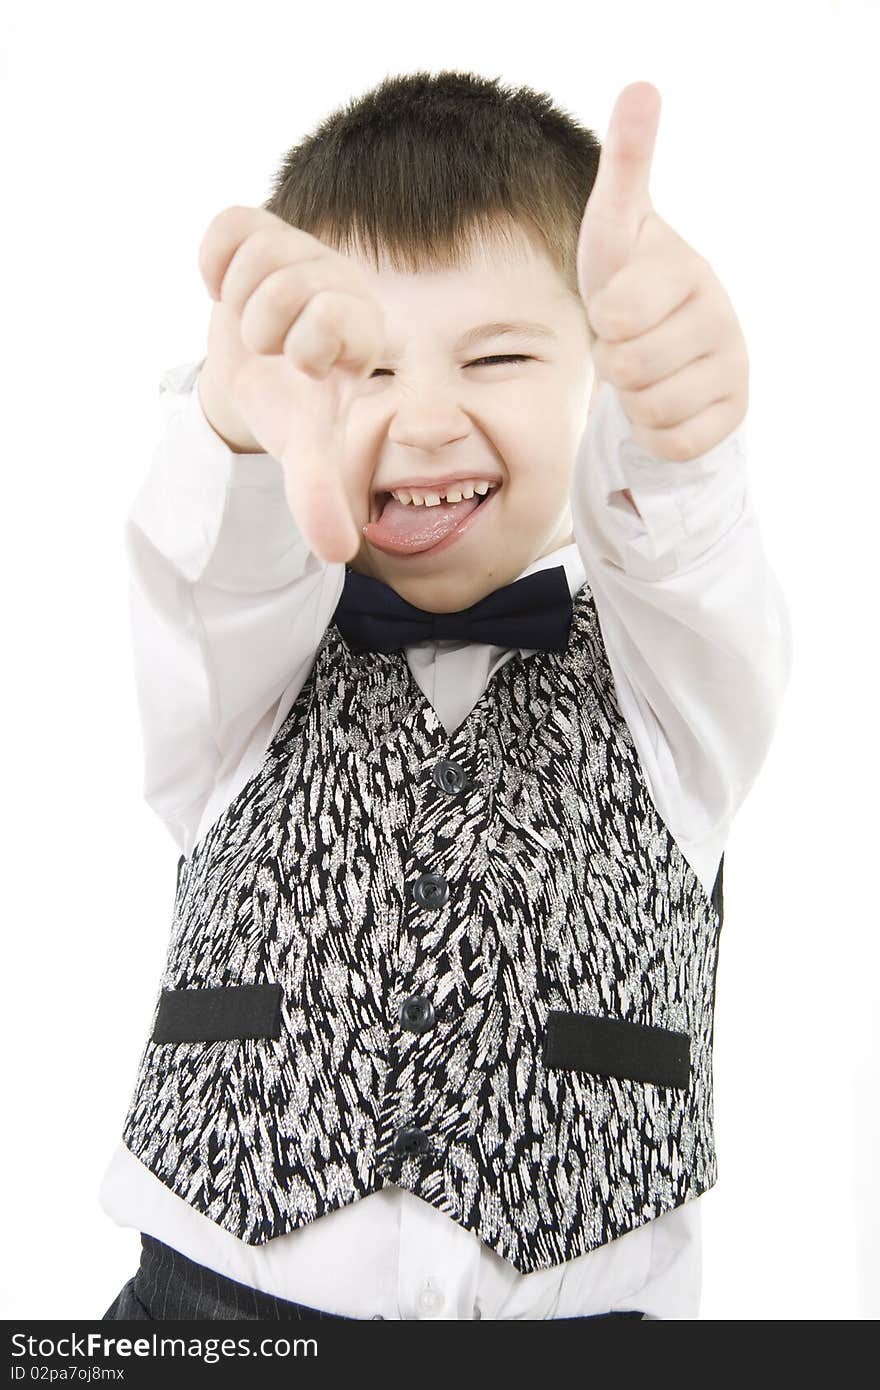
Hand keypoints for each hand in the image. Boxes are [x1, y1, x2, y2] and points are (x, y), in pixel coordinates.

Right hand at [197, 206, 384, 563]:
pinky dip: (215, 261)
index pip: (338, 315)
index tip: (301, 368)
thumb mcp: (304, 451)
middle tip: (271, 350)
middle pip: (286, 289)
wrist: (253, 373)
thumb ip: (318, 497)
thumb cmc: (289, 410)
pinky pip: (228, 226)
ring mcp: (302, 249)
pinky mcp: (261, 227)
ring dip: (239, 304)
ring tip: (256, 326)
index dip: (307, 342)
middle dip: (262, 331)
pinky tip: (230, 287)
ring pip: (257, 258)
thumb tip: (335, 554)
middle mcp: (342, 283)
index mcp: (362, 332)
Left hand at [576, 82, 748, 461]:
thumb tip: (642, 85)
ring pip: (649, 408)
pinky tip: (665, 400)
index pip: (617, 316)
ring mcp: (733, 365)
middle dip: (614, 362)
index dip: (604, 320)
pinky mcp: (733, 413)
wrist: (664, 344)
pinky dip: (654, 431)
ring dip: (632, 397)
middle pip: (629, 369)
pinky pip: (671, 441)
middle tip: (628, 342)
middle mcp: (721, 315)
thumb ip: (625, 162)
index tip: (620, 303)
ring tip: (645, 368)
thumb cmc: (629, 282)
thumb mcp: (614, 226)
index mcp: (687, 269)